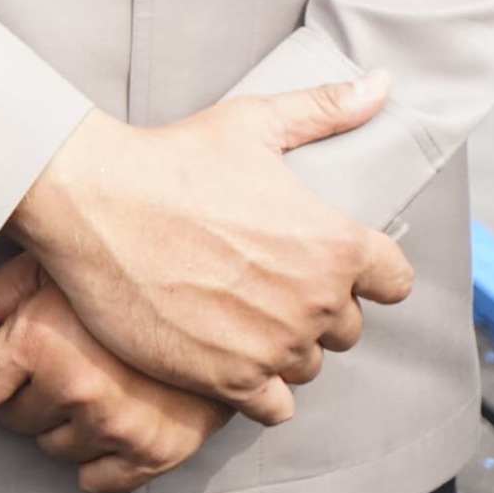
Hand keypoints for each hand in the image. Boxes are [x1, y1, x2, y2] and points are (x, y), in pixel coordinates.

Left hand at [0, 257, 226, 492]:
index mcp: (43, 338)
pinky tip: (115, 404)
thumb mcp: (44, 264)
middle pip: (9, 420)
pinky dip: (99, 451)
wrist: (220, 284)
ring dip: (64, 416)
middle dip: (26, 388)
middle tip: (63, 347)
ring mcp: (120, 425)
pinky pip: (96, 479)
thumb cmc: (127, 262)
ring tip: (96, 367)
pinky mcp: (156, 452)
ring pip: (51, 448)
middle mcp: (80, 387)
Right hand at [4, 75, 413, 425]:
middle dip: (318, 308)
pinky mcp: (229, 380)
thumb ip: (326, 109)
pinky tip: (230, 354)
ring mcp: (273, 346)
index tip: (332, 261)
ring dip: (285, 347)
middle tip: (270, 280)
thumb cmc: (176, 159)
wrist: (98, 203)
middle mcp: (314, 301)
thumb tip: (382, 85)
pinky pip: (275, 407)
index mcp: (334, 242)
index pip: (395, 281)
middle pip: (348, 327)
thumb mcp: (255, 123)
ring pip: (308, 365)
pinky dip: (259, 387)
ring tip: (244, 313)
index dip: (368, 271)